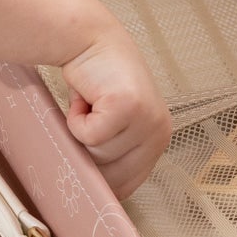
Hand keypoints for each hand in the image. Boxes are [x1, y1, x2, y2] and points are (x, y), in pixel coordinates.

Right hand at [61, 24, 171, 194]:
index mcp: (158, 141)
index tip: (84, 161)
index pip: (126, 185)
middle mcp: (160, 132)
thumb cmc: (96, 84)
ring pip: (97, 154)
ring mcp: (148, 120)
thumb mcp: (113, 127)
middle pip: (111, 176)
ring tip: (90, 105)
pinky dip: (76, 118)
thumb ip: (112, 155)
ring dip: (81, 131)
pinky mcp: (129, 107)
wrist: (89, 40)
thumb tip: (92, 196)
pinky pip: (89, 135)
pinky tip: (87, 97)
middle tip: (87, 123)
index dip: (99, 179)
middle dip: (88, 154)